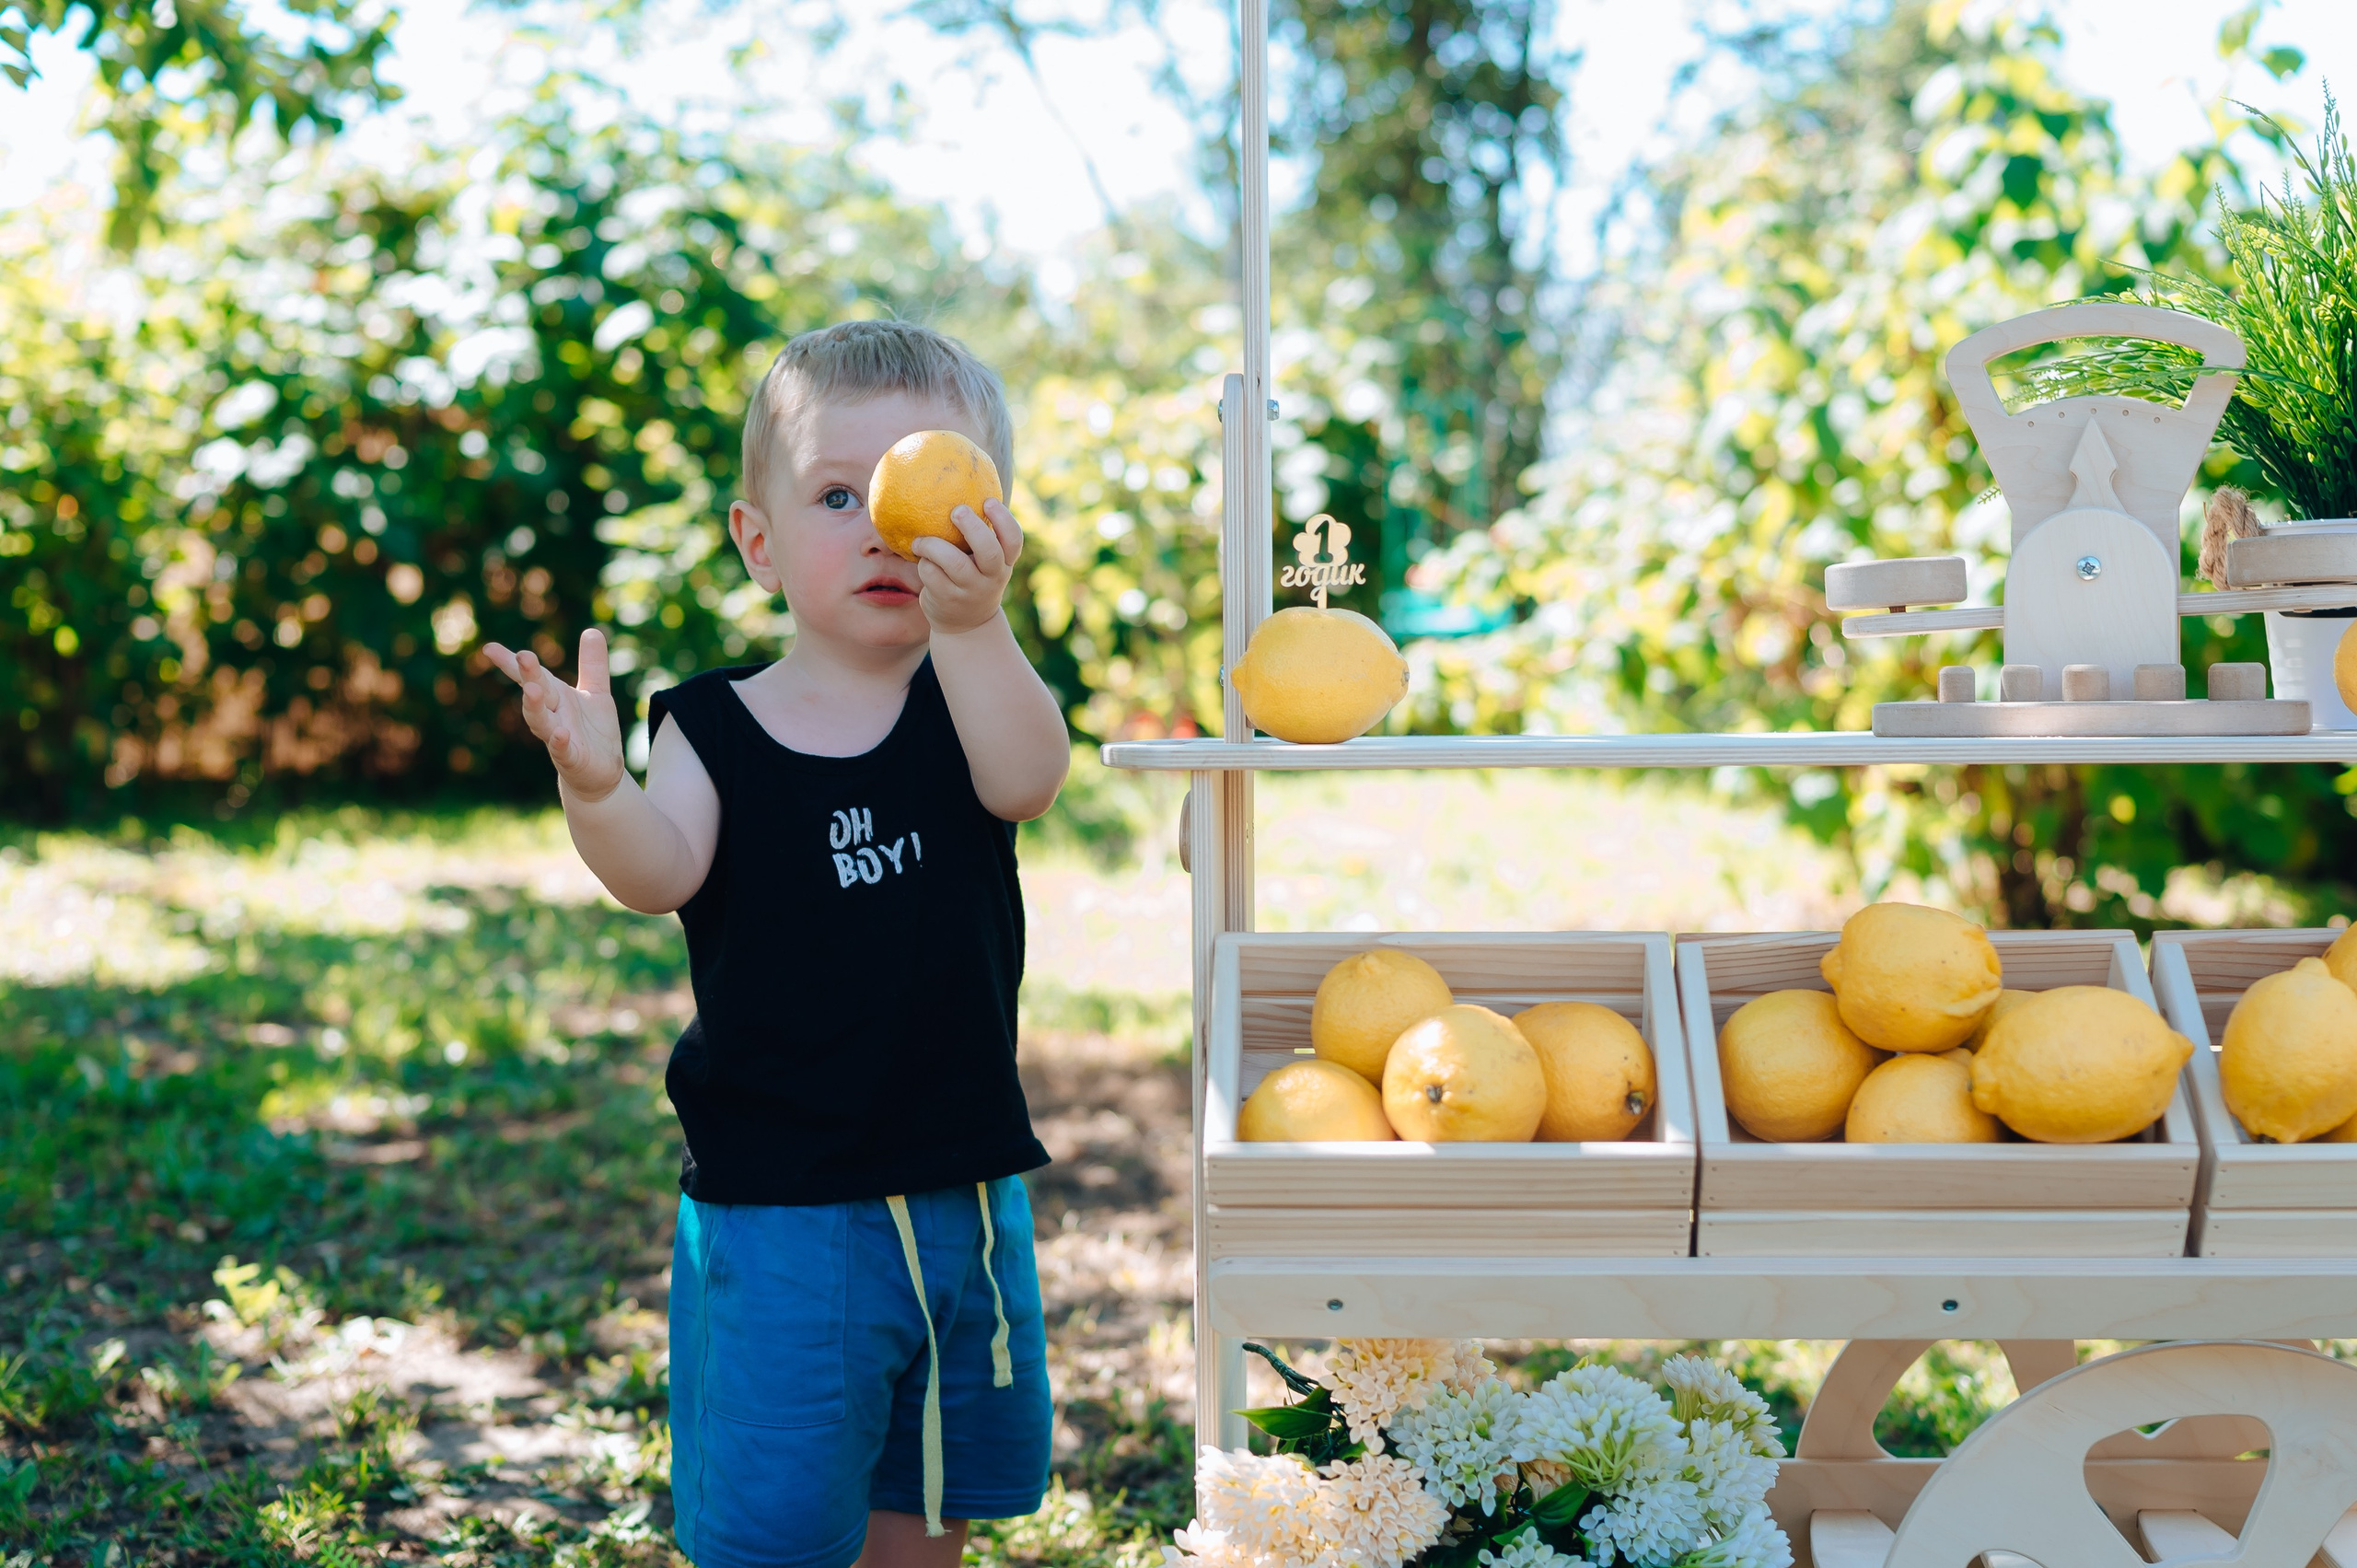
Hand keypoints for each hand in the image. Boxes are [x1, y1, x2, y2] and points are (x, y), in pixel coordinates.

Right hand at [484, 628, 626, 801]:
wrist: (600, 773)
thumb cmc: (593, 731)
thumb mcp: (597, 693)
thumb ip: (593, 665)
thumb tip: (592, 630)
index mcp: (556, 696)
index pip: (533, 676)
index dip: (511, 663)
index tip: (489, 648)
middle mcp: (553, 715)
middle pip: (537, 692)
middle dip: (528, 675)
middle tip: (522, 656)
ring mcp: (559, 738)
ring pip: (541, 721)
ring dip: (534, 707)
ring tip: (531, 690)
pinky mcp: (572, 759)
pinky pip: (562, 750)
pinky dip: (560, 742)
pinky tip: (561, 734)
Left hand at [911, 498, 1022, 634]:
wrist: (965, 626)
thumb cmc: (973, 578)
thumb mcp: (984, 562)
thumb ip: (980, 536)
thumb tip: (956, 486)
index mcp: (1004, 563)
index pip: (1013, 540)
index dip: (1003, 520)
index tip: (988, 501)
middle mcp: (992, 577)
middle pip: (989, 552)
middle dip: (973, 528)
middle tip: (956, 510)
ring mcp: (971, 591)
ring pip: (954, 564)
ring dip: (934, 547)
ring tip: (920, 540)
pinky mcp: (948, 600)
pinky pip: (931, 575)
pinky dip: (923, 564)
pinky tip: (919, 560)